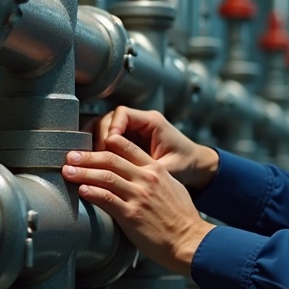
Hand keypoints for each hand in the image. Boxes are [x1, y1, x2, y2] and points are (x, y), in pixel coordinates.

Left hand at [64, 134, 215, 274]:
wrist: (191, 240)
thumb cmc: (182, 219)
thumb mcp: (172, 188)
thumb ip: (154, 179)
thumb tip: (137, 177)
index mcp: (156, 170)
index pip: (126, 147)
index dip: (104, 144)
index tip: (89, 146)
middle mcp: (146, 179)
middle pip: (110, 159)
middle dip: (87, 156)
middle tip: (70, 156)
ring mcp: (139, 196)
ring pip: (105, 177)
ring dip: (83, 172)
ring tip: (67, 171)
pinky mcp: (132, 215)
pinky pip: (107, 199)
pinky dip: (92, 192)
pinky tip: (81, 190)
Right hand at [93, 107, 218, 191]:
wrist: (195, 166)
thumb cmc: (186, 164)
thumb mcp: (169, 168)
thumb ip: (147, 169)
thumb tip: (124, 173)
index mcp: (152, 121)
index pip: (122, 114)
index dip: (111, 130)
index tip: (108, 147)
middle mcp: (140, 122)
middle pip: (108, 119)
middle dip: (99, 137)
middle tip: (97, 157)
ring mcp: (132, 130)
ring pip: (103, 127)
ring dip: (95, 142)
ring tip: (94, 159)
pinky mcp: (127, 140)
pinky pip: (106, 138)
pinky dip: (98, 148)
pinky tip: (97, 161)